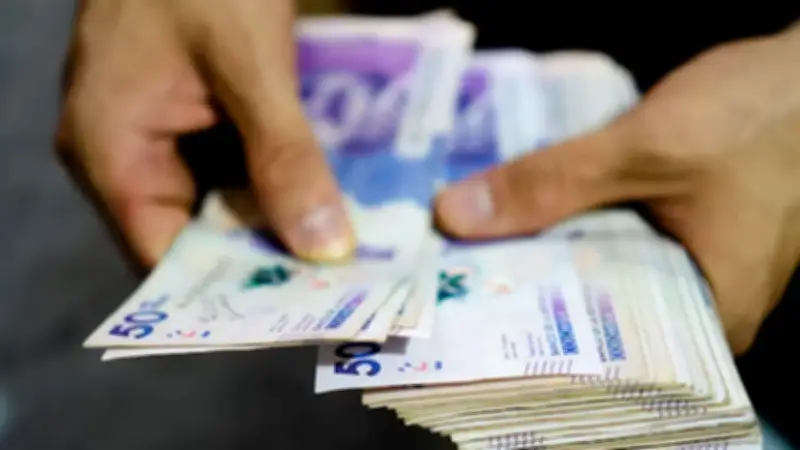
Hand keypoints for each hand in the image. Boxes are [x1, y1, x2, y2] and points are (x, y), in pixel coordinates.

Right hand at [57, 0, 354, 266]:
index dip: (227, 289)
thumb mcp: (247, 65)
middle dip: (262, 256)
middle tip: (335, 286)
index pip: (162, 257)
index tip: (297, 309)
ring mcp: (159, 134)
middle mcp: (126, 154)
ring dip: (274, 221)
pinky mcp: (192, 115)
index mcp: (110, 150)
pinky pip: (231, 168)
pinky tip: (322, 199)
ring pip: (219, 203)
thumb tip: (324, 247)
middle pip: (195, 235)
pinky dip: (274, 183)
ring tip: (339, 252)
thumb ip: (283, 156)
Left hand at [435, 25, 799, 354]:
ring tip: (475, 247)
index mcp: (710, 319)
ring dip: (548, 250)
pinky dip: (578, 224)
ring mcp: (700, 265)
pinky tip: (531, 213)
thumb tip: (453, 217)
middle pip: (594, 309)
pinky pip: (619, 239)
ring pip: (604, 270)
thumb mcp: (646, 149)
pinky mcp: (690, 229)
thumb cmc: (761, 116)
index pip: (598, 349)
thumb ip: (553, 183)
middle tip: (454, 274)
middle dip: (526, 287)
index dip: (524, 328)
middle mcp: (706, 307)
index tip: (462, 309)